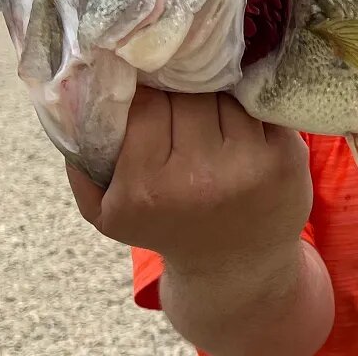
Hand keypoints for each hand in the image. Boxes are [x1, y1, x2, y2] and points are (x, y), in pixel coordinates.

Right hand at [65, 86, 313, 273]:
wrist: (234, 269)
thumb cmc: (164, 226)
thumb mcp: (104, 209)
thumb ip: (81, 156)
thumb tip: (71, 91)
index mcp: (146, 189)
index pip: (145, 103)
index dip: (146, 90)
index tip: (148, 88)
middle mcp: (199, 179)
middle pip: (188, 94)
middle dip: (182, 89)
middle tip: (181, 96)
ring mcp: (247, 167)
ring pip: (224, 94)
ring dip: (216, 93)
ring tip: (210, 109)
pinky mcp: (285, 157)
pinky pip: (260, 104)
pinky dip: (249, 103)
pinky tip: (241, 120)